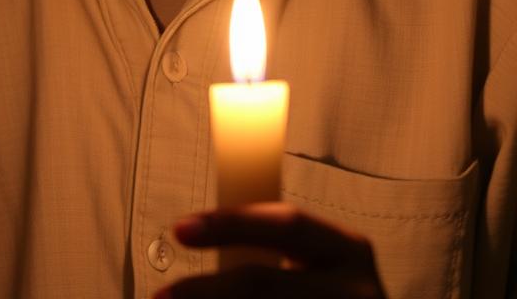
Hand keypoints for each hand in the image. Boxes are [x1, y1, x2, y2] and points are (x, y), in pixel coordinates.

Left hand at [153, 202, 386, 296]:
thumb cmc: (326, 298)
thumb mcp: (315, 271)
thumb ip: (271, 264)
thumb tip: (193, 242)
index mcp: (349, 250)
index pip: (285, 224)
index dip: (231, 224)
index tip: (180, 229)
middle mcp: (356, 292)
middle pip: (265, 283)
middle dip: (206, 291)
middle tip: (160, 295)